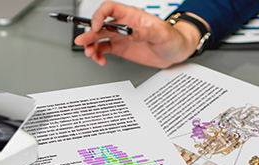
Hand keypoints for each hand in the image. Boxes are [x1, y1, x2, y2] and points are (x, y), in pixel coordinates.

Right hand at [74, 2, 202, 67]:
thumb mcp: (160, 33)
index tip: (96, 26)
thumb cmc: (171, 38)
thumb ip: (145, 32)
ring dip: (92, 46)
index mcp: (131, 16)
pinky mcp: (120, 48)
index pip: (110, 9)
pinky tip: (100, 60)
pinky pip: (104, 50)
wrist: (175, 52)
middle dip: (90, 33)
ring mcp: (120, 37)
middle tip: (83, 42)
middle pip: (100, 25)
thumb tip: (131, 33)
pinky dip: (98, 55)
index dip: (100, 16)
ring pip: (99, 39)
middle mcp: (123, 25)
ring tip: (91, 54)